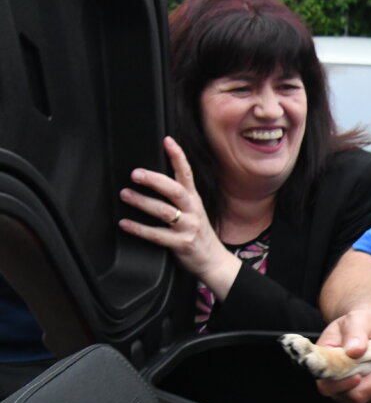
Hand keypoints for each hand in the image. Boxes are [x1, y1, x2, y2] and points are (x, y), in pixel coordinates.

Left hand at [118, 136, 237, 291]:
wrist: (213, 261)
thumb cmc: (198, 234)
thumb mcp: (193, 211)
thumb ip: (177, 197)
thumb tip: (152, 178)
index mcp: (194, 200)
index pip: (187, 174)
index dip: (178, 156)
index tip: (167, 141)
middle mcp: (193, 211)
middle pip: (175, 190)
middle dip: (154, 180)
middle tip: (135, 173)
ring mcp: (188, 228)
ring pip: (164, 212)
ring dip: (142, 202)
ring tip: (125, 194)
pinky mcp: (181, 244)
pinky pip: (157, 235)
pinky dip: (139, 229)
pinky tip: (125, 223)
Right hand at [314, 310, 370, 402]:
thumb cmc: (361, 325)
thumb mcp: (356, 320)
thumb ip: (354, 332)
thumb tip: (354, 351)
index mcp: (328, 369)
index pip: (329, 387)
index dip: (344, 384)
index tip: (358, 375)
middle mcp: (341, 390)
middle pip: (359, 397)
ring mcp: (360, 398)